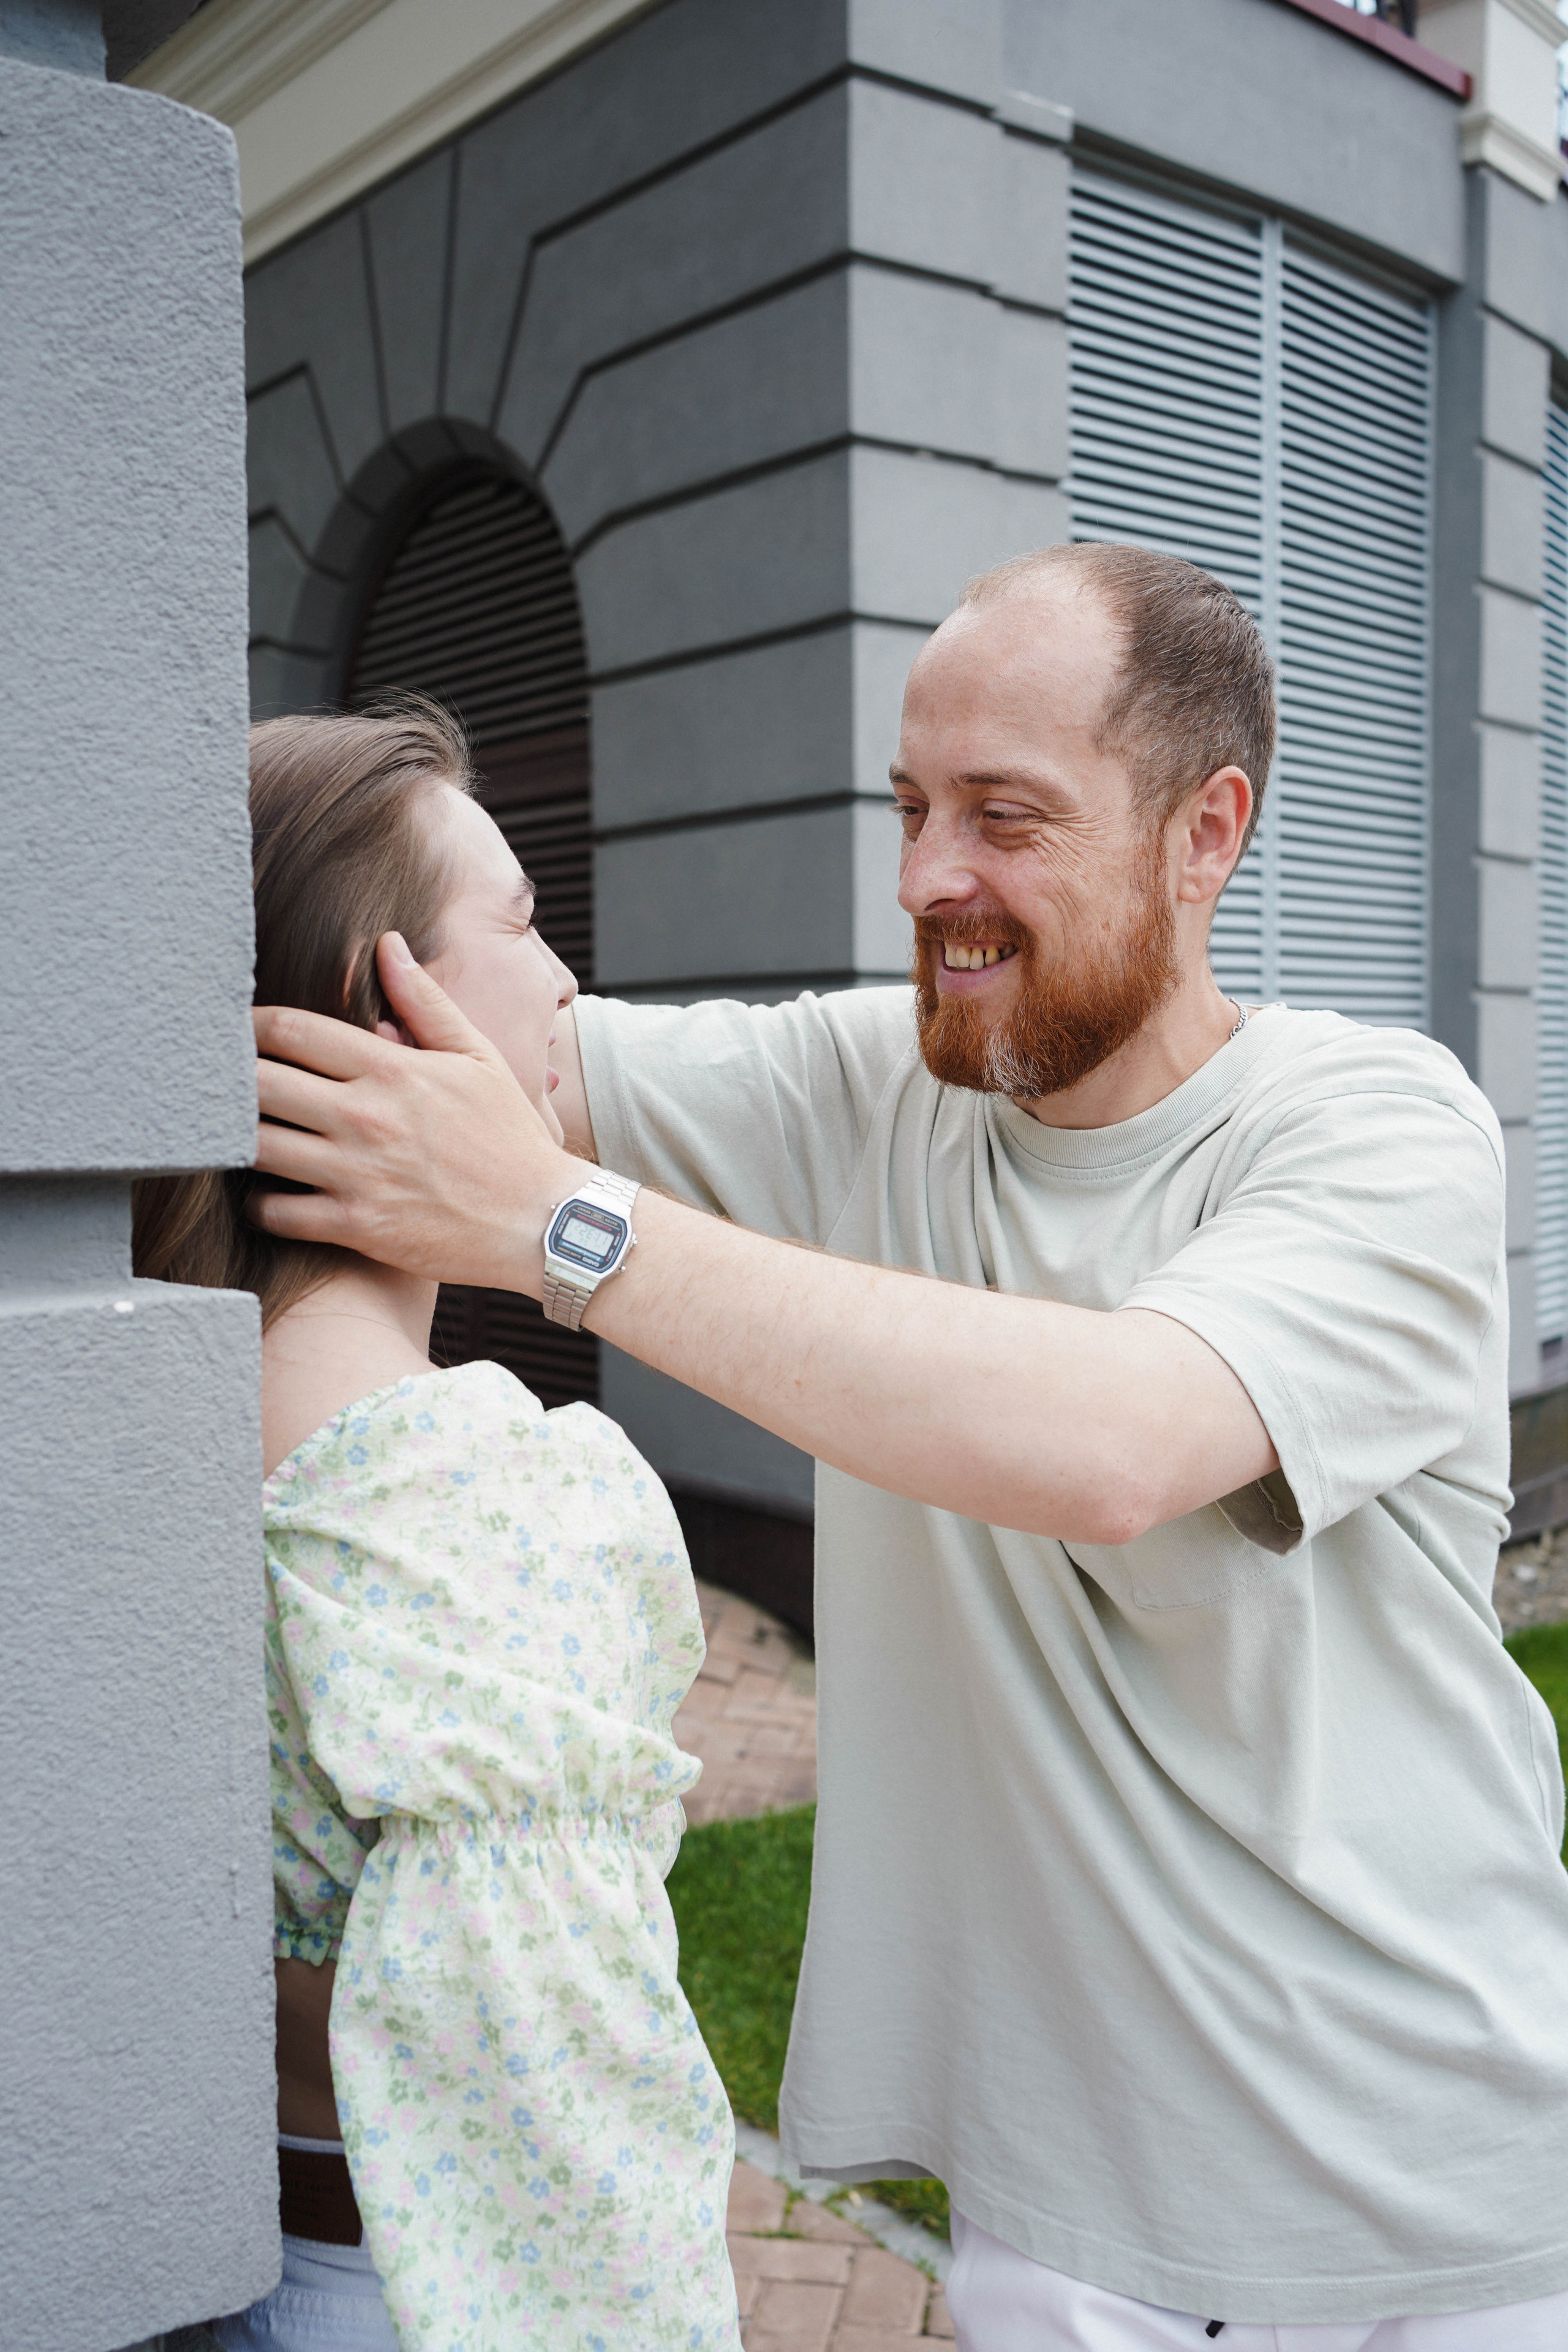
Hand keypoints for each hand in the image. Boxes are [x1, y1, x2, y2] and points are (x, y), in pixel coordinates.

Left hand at [251, 934, 578, 1291]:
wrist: (542, 1221)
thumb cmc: (510, 1137)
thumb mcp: (477, 1058)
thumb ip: (425, 1003)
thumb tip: (387, 945)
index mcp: (393, 1069)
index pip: (292, 1031)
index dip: (250, 1025)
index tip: (239, 1029)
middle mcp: (366, 1118)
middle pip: (258, 1084)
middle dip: (232, 1079)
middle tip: (223, 1082)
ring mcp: (357, 1174)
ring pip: (257, 1147)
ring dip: (239, 1139)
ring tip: (241, 1133)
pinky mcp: (357, 1226)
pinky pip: (275, 1211)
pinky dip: (261, 1202)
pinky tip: (272, 1192)